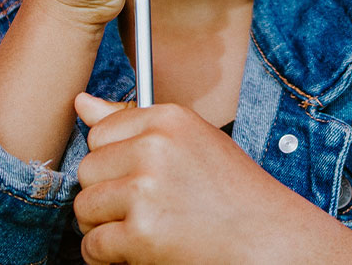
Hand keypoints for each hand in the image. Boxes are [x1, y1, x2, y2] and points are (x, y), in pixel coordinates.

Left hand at [72, 94, 306, 264]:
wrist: (270, 241)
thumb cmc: (233, 194)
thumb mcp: (189, 143)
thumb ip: (134, 123)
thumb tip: (81, 102)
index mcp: (168, 120)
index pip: (101, 132)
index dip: (114, 162)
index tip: (137, 177)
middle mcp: (155, 147)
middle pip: (88, 169)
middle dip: (105, 195)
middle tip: (140, 210)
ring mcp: (146, 189)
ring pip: (84, 207)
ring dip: (103, 227)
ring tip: (138, 231)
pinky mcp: (142, 232)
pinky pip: (93, 245)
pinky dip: (106, 258)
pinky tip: (134, 253)